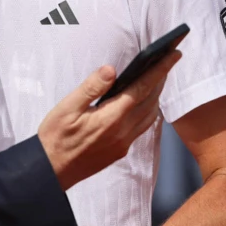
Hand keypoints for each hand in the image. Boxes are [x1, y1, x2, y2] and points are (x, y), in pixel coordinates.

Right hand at [39, 50, 180, 190]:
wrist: (51, 171)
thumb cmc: (55, 137)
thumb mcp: (67, 108)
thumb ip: (91, 88)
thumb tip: (111, 70)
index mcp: (112, 118)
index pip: (143, 88)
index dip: (160, 69)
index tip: (174, 54)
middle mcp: (123, 132)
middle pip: (151, 101)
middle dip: (161, 79)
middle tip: (167, 60)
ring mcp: (123, 143)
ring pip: (150, 115)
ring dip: (156, 96)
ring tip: (156, 79)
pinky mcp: (120, 151)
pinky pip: (142, 127)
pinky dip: (148, 111)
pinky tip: (142, 105)